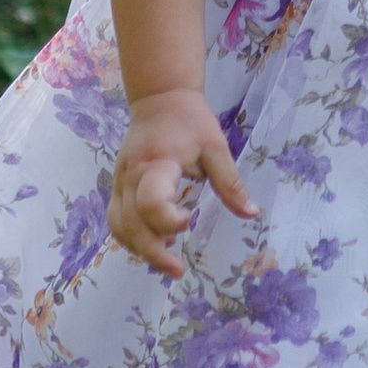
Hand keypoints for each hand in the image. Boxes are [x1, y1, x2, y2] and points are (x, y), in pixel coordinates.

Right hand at [109, 86, 253, 278]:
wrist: (160, 98)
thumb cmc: (191, 122)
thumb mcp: (216, 148)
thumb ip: (230, 183)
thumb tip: (251, 214)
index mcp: (157, 163)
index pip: (150, 202)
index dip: (167, 221)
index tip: (189, 220)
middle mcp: (131, 175)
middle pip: (130, 224)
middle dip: (152, 252)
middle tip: (177, 269)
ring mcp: (119, 181)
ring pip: (118, 226)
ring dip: (139, 248)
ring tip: (167, 259)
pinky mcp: (116, 185)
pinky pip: (116, 219)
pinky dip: (130, 238)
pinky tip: (153, 244)